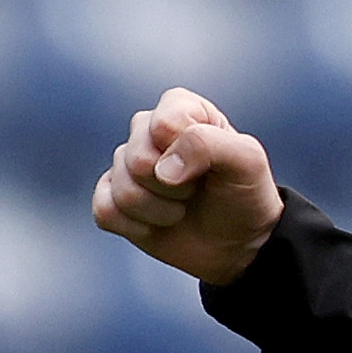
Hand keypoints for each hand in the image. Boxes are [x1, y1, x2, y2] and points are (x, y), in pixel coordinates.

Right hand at [92, 89, 284, 286]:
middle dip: (172, 187)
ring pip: (122, 189)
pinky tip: (156, 225)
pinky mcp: (113, 199)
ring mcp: (128, 167)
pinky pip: (104, 211)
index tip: (208, 167)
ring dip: (158, 210)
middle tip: (194, 191)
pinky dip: (135, 227)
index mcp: (181, 109)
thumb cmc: (244, 194)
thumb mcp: (247, 161)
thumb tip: (162, 170)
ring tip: (180, 209)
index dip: (184, 153)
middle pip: (137, 158)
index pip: (162, 124)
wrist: (239, 243)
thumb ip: (209, 144)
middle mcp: (149, 132)